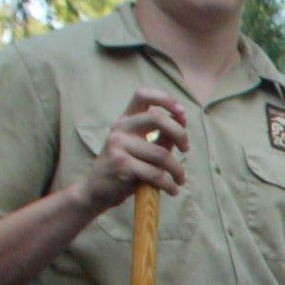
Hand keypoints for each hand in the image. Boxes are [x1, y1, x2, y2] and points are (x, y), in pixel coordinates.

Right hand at [79, 89, 189, 215]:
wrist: (98, 189)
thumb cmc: (126, 166)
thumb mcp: (143, 146)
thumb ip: (161, 135)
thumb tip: (182, 119)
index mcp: (126, 119)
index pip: (143, 95)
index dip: (165, 99)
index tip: (181, 112)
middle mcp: (120, 128)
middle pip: (157, 118)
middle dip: (180, 134)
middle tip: (186, 149)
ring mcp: (118, 145)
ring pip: (162, 155)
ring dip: (177, 171)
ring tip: (179, 180)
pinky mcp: (121, 165)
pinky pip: (156, 174)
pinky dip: (169, 185)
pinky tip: (172, 190)